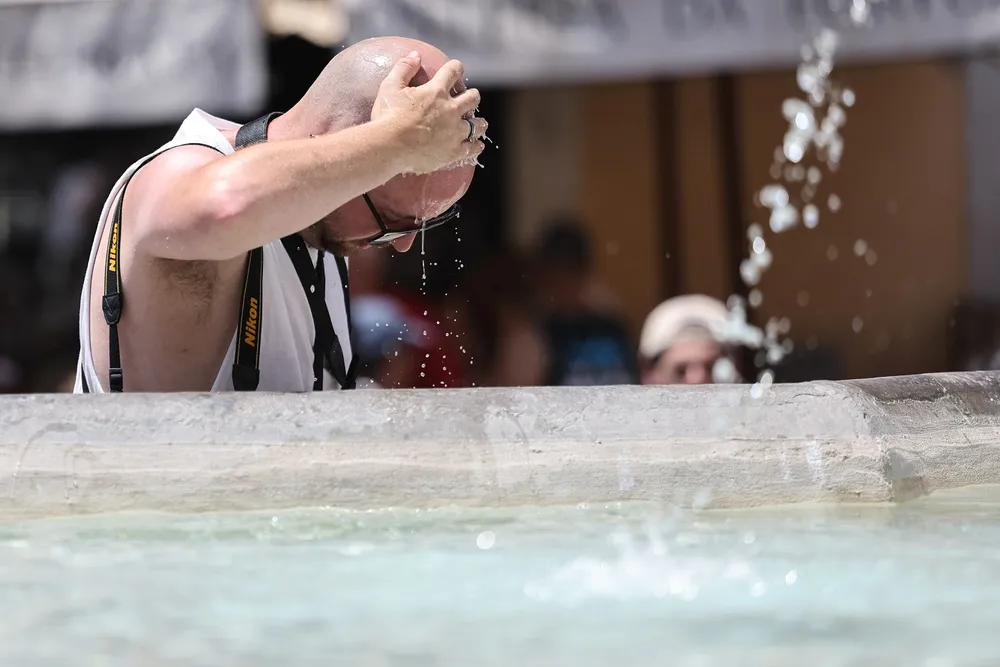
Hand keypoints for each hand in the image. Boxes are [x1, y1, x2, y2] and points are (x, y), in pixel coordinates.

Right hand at [371, 51, 486, 173]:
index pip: (452, 72)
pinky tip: (477, 145)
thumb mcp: (390, 86)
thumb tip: (416, 54)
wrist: (389, 147)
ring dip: (479, 122)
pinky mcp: (453, 151)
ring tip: (480, 124)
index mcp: (436, 91)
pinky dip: (476, 146)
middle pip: (472, 98)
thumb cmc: (387, 116)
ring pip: (477, 125)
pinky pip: (472, 148)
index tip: (458, 67)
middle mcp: (451, 110)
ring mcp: (454, 132)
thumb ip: (404, 68)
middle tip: (471, 97)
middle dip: (472, 96)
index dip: (456, 67)